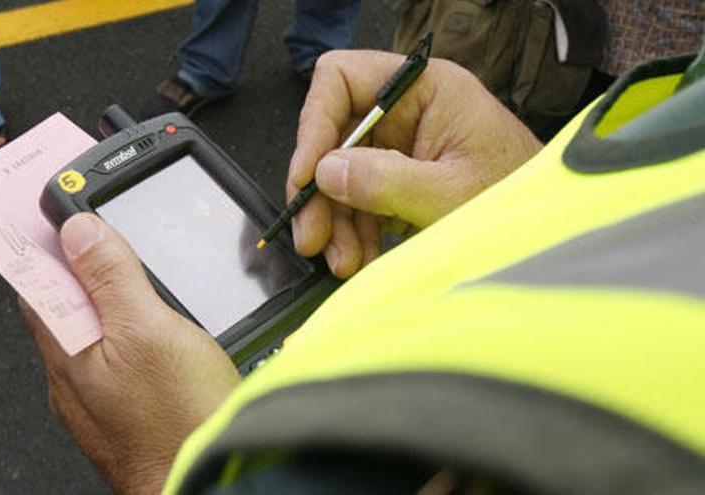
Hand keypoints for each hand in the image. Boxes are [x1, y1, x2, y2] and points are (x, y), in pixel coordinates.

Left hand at [20, 213, 240, 493]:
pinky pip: (113, 355)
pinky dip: (127, 329)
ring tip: (130, 268)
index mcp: (66, 346)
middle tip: (101, 227)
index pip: (35, 277)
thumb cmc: (178, 424)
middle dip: (79, 264)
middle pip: (62, 301)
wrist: (204, 482)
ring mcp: (96, 393)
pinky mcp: (124, 407)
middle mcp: (71, 373)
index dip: (46, 239)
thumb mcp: (149, 330)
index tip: (57, 209)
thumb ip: (112, 278)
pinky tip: (155, 326)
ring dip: (106, 296)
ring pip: (90, 329)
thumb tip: (79, 230)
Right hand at [288, 50, 542, 277]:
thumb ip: (387, 181)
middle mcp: (408, 110)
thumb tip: (326, 172)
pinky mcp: (401, 179)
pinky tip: (358, 258)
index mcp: (426, 88)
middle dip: (321, 190)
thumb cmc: (520, 203)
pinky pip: (359, 199)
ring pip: (341, 174)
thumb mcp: (450, 195)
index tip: (308, 174)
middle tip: (312, 235)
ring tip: (343, 260)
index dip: (315, 124)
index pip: (343, 79)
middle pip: (334, 135)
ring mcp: (402, 145)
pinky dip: (353, 231)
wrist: (550, 235)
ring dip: (335, 221)